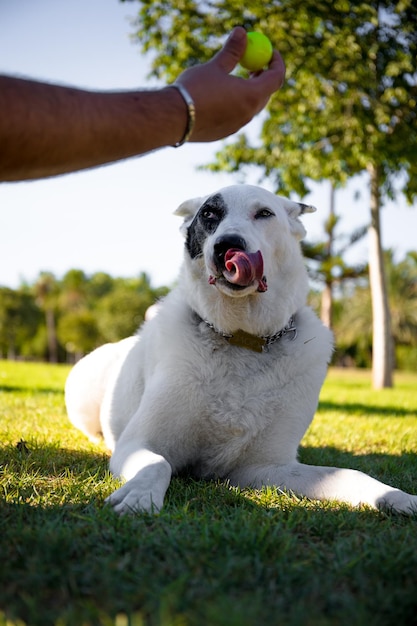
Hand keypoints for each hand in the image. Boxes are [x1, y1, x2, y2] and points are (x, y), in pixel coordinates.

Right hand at [176, 27, 285, 141]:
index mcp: (251, 95)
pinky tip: (217, 97)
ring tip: (232, 79)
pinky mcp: (224, 133)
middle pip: (265, 94)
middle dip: (262, 78)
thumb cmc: (196, 89)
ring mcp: (236, 126)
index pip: (276, 78)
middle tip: (253, 66)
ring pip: (250, 106)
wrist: (173, 118)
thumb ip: (232, 51)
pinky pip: (236, 117)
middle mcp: (248, 114)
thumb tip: (242, 32)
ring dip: (247, 91)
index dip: (276, 63)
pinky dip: (234, 104)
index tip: (270, 52)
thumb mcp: (215, 66)